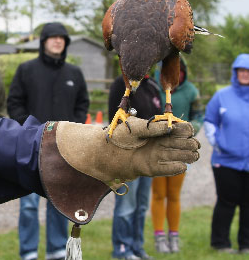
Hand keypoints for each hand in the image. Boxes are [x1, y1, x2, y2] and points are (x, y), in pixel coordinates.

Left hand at [54, 117, 199, 190]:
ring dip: (186, 156)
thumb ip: (153, 128)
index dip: (185, 130)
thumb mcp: (136, 128)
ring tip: (193, 156)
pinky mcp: (150, 168)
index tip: (187, 130)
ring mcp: (156, 156)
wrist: (102, 151)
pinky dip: (174, 168)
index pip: (178, 129)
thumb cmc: (117, 135)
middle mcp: (159, 143)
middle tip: (193, 145)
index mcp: (158, 131)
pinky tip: (182, 167)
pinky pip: (165, 169)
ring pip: (177, 156)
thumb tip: (172, 127)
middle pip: (181, 143)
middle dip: (189, 143)